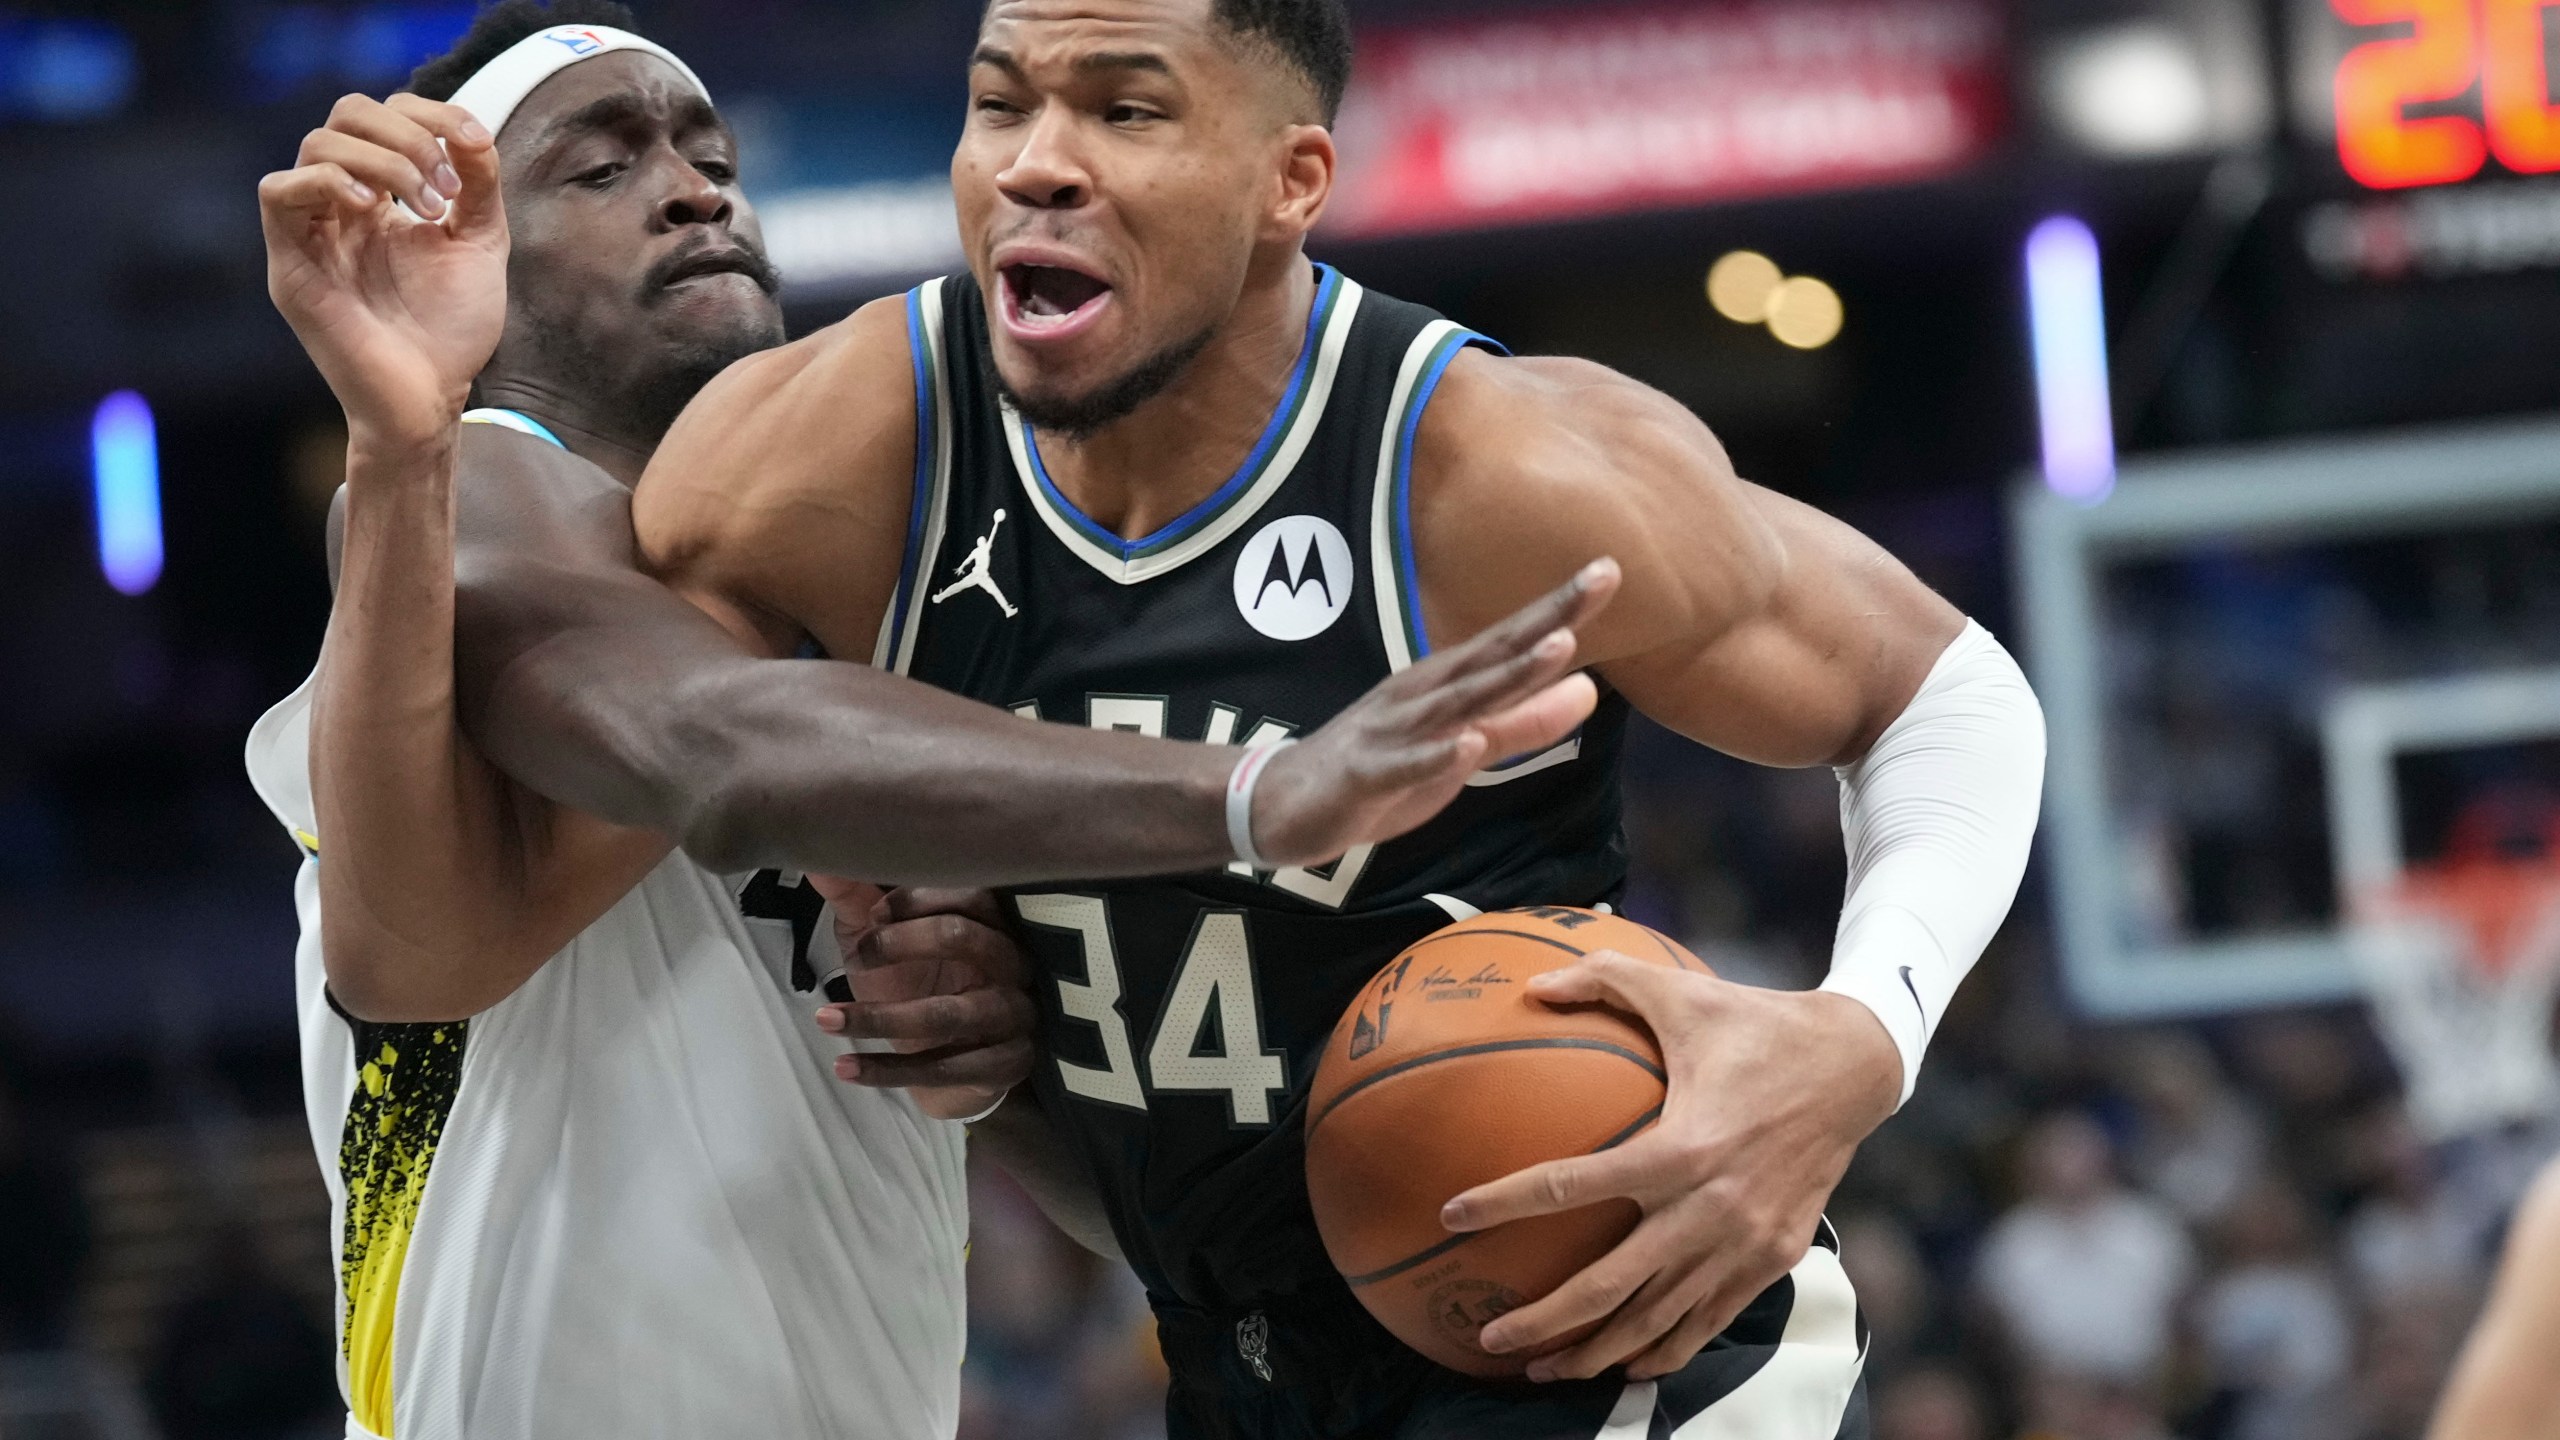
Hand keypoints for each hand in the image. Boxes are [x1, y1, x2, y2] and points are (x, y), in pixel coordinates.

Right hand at [258, 92, 506, 450]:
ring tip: (427, 210)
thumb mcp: (480, 243)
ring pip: (317, 145)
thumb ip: (479, 185)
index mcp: (381, 197)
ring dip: (383, 162)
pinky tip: (376, 209)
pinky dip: (330, 183)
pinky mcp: (291, 265)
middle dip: (406, 134)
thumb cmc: (452, 330)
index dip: (430, 113)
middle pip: (345, 115)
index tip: (473, 148)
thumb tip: (472, 130)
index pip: (384, 115)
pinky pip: (279, 193)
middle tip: (446, 189)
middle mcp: (341, 206)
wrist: (432, 399)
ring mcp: (312, 232)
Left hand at [810, 883, 1035, 1120]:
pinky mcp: (1007, 1065)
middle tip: (858, 956)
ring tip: (826, 1019)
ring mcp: (1015, 1017)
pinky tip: (845, 1066)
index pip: (971, 895)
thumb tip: (817, 862)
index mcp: (994, 922)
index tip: (875, 915)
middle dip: (902, 944)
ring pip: (949, 1013)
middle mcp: (1015, 964)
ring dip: (881, 1018)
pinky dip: (888, 1070)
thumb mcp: (883, 936)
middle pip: (967, 939)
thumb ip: (857, 896)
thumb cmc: (916, 981)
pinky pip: (943, 1069)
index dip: (918, 901)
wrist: (947, 1057)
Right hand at [1251, 558, 1619, 865]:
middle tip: (1602, 576)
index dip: (1563, 608)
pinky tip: (1467, 745)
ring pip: (1458, 702)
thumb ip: (1524, 722)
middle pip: (1495, 653)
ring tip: (1558, 647)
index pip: (1515, 642)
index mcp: (1448, 684)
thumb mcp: (1464, 750)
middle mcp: (1424, 694)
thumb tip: (1591, 690)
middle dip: (1549, 617)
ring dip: (1508, 676)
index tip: (1610, 570)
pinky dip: (1437, 756)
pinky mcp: (1366, 776)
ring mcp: (1393, 732)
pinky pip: (1405, 766)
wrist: (1283, 804)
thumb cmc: (1384, 770)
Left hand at [1438, 953, 1900, 1380]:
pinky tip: (1620, 1365)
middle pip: (1609, 1286)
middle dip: (1542, 1321)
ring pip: (1656, 1321)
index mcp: (1681, 1146)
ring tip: (1539, 1370)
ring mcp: (1744, 1244)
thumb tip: (1534, 983)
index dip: (1505, 1201)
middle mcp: (1711, 1208)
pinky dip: (1661, 1351)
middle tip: (1487, 1336)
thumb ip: (1606, 979)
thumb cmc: (1756, 1025)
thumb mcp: (1681, 993)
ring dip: (1593, 1354)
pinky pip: (1707, 1322)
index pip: (1572, 1184)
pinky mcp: (1771, 1260)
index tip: (1451, 1215)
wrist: (1855, 1068)